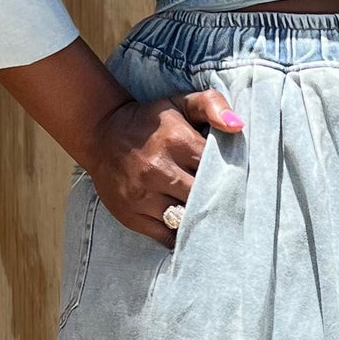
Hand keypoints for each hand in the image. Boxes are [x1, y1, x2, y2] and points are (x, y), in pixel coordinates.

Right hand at [88, 87, 243, 243]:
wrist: (101, 134)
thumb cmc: (150, 121)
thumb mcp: (180, 103)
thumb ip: (212, 105)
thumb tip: (237, 126)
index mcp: (177, 141)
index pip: (219, 168)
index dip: (231, 176)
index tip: (235, 180)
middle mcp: (159, 170)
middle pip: (205, 197)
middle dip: (219, 201)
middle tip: (229, 203)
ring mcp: (143, 196)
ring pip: (188, 220)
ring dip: (201, 220)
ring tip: (211, 218)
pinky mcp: (132, 216)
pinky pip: (168, 236)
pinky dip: (182, 235)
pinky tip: (190, 229)